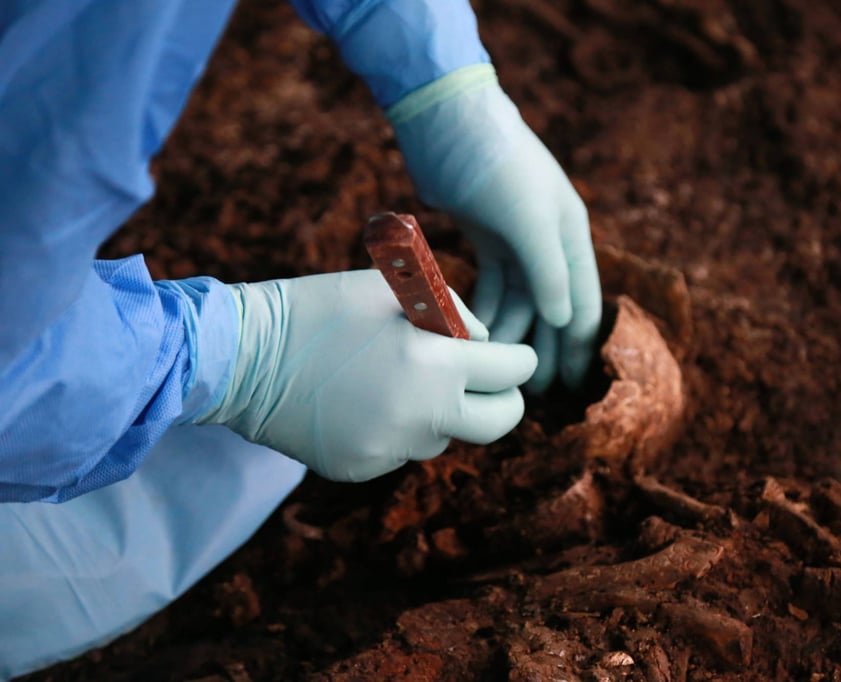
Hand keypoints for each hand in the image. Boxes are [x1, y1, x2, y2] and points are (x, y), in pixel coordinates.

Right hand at [195, 270, 537, 481]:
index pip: (513, 372)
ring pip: (445, 436)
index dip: (519, 359)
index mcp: (436, 366)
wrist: (244, 357)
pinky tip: (363, 400)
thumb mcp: (395, 291)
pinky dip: (397, 428)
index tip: (515, 357)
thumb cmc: (322, 309)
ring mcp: (391, 449)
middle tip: (491, 384)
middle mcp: (422, 417)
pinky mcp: (362, 467)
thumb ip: (453, 315)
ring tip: (398, 378)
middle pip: (500, 423)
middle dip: (505, 400)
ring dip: (440, 412)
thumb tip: (484, 344)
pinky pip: (401, 449)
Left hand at [388, 65, 601, 391]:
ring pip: (519, 299)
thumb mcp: (530, 219)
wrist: (449, 122)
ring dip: (512, 333)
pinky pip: (491, 285)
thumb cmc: (497, 166)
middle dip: (547, 348)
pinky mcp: (485, 235)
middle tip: (537, 393)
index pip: (582, 302)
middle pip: (552, 307)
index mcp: (570, 235)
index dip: (578, 347)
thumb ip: (550, 270)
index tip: (570, 387)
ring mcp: (516, 239)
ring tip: (500, 371)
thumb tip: (567, 322)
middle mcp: (548, 240)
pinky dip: (485, 310)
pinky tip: (476, 336)